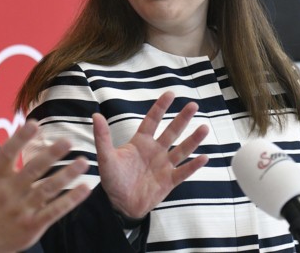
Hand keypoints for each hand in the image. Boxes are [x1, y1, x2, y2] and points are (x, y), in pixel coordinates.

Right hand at [0, 120, 90, 252]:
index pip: (7, 155)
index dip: (19, 139)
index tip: (33, 124)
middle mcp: (9, 192)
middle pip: (32, 170)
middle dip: (50, 155)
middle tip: (68, 141)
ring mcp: (22, 209)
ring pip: (47, 190)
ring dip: (66, 175)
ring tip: (83, 162)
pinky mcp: (33, 225)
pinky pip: (54, 211)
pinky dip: (70, 201)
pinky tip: (84, 188)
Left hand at [93, 91, 208, 218]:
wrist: (118, 205)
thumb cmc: (112, 179)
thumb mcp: (106, 157)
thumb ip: (102, 137)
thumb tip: (95, 115)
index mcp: (141, 142)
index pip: (152, 121)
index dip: (161, 107)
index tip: (170, 93)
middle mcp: (155, 151)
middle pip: (171, 131)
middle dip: (182, 118)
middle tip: (193, 105)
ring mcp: (164, 166)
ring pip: (182, 149)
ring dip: (193, 139)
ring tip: (204, 127)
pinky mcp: (169, 181)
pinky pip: (184, 172)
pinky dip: (194, 166)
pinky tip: (204, 157)